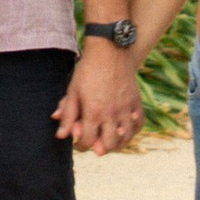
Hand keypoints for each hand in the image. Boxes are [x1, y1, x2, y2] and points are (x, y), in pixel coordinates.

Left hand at [54, 40, 144, 155]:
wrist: (109, 50)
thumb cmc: (87, 70)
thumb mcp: (73, 91)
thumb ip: (67, 114)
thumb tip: (61, 135)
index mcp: (93, 112)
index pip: (87, 141)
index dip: (81, 146)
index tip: (78, 144)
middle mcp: (111, 113)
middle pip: (109, 145)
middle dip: (100, 149)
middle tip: (95, 145)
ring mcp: (125, 108)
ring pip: (126, 137)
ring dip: (118, 143)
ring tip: (110, 141)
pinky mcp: (135, 101)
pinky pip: (139, 123)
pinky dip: (133, 130)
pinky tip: (126, 130)